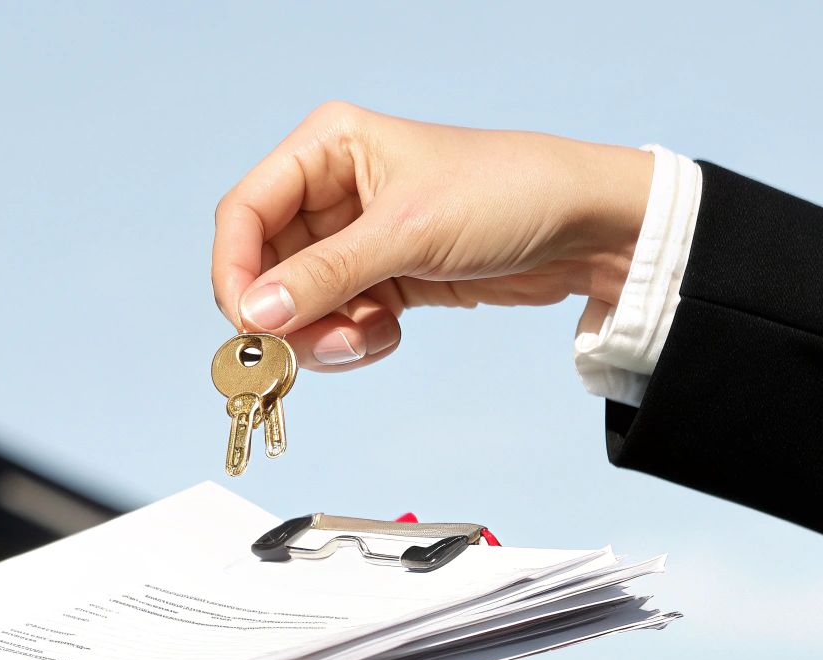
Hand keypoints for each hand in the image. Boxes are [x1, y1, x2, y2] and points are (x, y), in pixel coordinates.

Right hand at [211, 101, 654, 369]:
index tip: (248, 326)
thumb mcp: (409, 233)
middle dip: (288, 315)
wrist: (587, 228)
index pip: (245, 213)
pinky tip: (392, 334)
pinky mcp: (384, 277)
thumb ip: (327, 275)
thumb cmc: (507, 193)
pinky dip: (355, 339)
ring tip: (369, 341)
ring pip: (300, 304)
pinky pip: (339, 320)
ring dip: (324, 335)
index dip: (235, 272)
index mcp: (328, 147)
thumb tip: (256, 314)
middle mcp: (332, 189)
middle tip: (319, 349)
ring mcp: (357, 238)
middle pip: (266, 268)